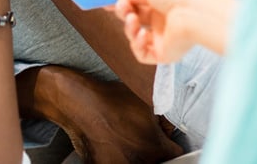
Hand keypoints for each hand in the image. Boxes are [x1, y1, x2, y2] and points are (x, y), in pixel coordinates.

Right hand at [19, 65, 182, 163]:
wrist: (80, 103)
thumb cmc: (112, 99)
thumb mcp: (145, 103)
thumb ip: (161, 120)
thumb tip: (168, 128)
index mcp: (156, 147)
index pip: (176, 154)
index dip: (169, 143)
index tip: (163, 138)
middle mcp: (141, 163)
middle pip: (157, 162)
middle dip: (153, 152)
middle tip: (142, 138)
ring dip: (135, 156)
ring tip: (124, 141)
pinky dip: (114, 158)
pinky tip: (111, 145)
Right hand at [115, 0, 236, 61]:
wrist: (194, 13)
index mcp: (161, 4)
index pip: (137, 6)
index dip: (123, 5)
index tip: (110, 3)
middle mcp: (162, 21)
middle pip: (134, 20)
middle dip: (124, 13)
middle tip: (122, 7)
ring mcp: (163, 38)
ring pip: (136, 37)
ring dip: (129, 27)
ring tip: (132, 19)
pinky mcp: (163, 54)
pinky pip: (143, 54)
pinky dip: (137, 44)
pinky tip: (143, 34)